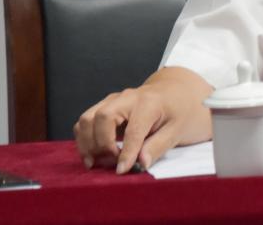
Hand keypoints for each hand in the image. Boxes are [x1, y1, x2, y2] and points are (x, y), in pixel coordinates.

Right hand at [73, 67, 212, 173]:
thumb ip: (158, 146)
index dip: (126, 152)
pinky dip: (84, 138)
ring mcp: (114, 100)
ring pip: (87, 118)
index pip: (133, 130)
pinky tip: (93, 153)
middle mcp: (128, 97)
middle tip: (111, 163)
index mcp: (149, 102)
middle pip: (101, 117)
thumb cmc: (179, 111)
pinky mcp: (106, 105)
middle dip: (101, 144)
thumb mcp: (178, 130)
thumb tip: (140, 163)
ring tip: (96, 162)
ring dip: (87, 142)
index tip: (122, 170)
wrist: (176, 92)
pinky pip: (86, 120)